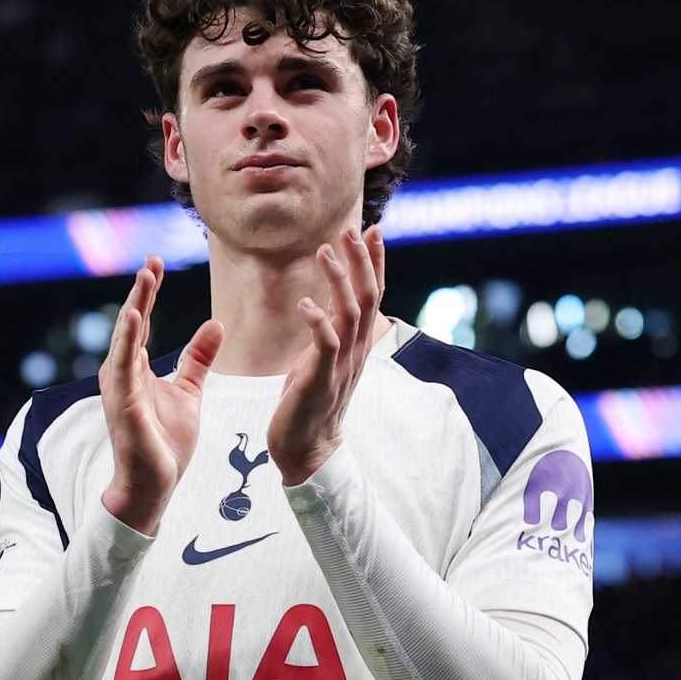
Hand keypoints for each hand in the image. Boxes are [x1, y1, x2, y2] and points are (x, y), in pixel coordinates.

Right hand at [99, 255, 224, 534]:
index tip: (157, 262)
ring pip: (126, 338)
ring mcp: (121, 387)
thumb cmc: (164, 443)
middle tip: (152, 260)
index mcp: (137, 369)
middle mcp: (123, 373)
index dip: (150, 292)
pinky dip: (129, 340)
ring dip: (136, 306)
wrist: (155, 485)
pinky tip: (137, 317)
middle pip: (132, 322)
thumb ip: (197, 360)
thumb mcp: (189, 392)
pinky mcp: (124, 403)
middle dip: (142, 291)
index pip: (144, 322)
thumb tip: (215, 325)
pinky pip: (124, 366)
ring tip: (146, 277)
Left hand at [268, 226, 385, 485]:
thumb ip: (330, 332)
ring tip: (324, 251)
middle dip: (362, 262)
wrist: (306, 450)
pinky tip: (305, 304)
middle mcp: (355, 351)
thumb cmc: (309, 402)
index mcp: (357, 344)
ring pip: (349, 315)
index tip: (372, 229)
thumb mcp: (322, 359)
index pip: (373, 295)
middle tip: (351, 230)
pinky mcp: (320, 381)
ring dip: (339, 280)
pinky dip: (318, 322)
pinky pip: (326, 346)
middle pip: (368, 298)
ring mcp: (340, 366)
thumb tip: (327, 304)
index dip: (375, 262)